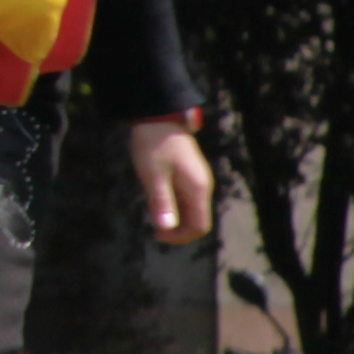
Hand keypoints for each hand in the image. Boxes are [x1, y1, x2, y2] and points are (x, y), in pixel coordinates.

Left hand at [129, 115, 219, 243]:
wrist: (158, 117)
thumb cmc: (153, 145)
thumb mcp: (153, 175)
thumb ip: (161, 202)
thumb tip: (166, 228)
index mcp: (198, 189)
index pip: (200, 226)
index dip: (180, 237)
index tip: (157, 234)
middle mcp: (202, 187)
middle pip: (197, 220)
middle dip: (177, 229)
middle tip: (153, 227)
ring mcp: (197, 181)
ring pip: (190, 210)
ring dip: (174, 216)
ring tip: (152, 208)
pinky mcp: (189, 175)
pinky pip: (185, 198)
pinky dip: (173, 204)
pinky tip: (155, 196)